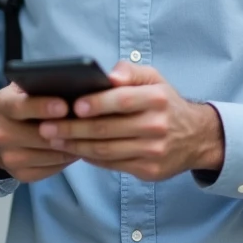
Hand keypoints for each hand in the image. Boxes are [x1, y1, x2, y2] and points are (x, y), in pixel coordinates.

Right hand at [0, 83, 78, 182]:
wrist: (5, 131)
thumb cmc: (27, 102)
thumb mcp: (28, 88)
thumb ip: (44, 84)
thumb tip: (74, 83)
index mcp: (3, 104)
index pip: (20, 106)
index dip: (42, 107)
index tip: (65, 106)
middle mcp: (0, 132)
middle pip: (37, 135)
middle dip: (65, 130)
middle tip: (88, 124)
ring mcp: (8, 156)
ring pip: (48, 155)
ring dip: (70, 146)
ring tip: (88, 136)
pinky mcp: (19, 174)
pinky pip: (50, 169)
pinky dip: (66, 160)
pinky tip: (76, 149)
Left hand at [36, 61, 223, 181]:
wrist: (196, 136)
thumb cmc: (165, 103)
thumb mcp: (154, 78)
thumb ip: (129, 71)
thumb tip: (108, 75)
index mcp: (157, 98)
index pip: (121, 100)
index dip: (95, 103)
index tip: (72, 105)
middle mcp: (157, 125)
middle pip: (107, 129)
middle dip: (72, 128)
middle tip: (46, 126)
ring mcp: (153, 151)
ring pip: (105, 150)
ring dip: (75, 145)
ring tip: (53, 139)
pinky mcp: (149, 171)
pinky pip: (112, 164)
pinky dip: (90, 157)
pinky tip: (74, 149)